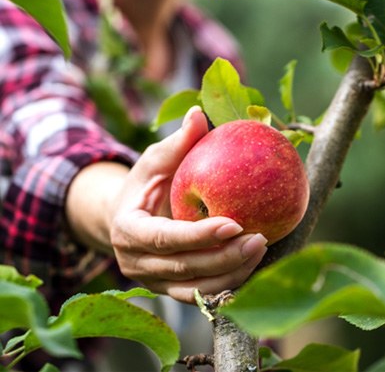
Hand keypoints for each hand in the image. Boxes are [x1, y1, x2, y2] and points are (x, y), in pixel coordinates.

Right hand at [109, 106, 267, 302]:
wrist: (125, 218)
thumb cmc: (143, 185)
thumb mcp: (154, 162)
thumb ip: (176, 144)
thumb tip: (199, 114)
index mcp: (128, 231)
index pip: (163, 238)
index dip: (198, 235)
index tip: (235, 223)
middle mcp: (136, 263)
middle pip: (184, 268)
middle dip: (224, 257)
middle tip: (260, 239)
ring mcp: (152, 282)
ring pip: (195, 288)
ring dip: (231, 274)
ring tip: (261, 251)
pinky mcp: (169, 289)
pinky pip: (200, 294)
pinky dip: (226, 284)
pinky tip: (251, 267)